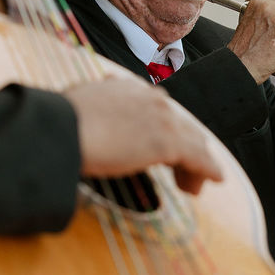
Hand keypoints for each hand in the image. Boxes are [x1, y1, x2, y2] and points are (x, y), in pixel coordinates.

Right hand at [65, 78, 223, 195]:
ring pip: (193, 142)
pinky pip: (199, 158)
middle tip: (181, 171)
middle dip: (184, 148)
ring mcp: (162, 120)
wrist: (61, 129)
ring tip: (191, 185)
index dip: (164, 130)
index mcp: (130, 89)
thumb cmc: (59, 123)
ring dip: (195, 163)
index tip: (161, 148)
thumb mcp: (77, 108)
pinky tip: (216, 179)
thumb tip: (79, 119)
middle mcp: (152, 99)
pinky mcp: (168, 143)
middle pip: (181, 125)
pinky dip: (210, 169)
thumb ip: (91, 111)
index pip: (159, 109)